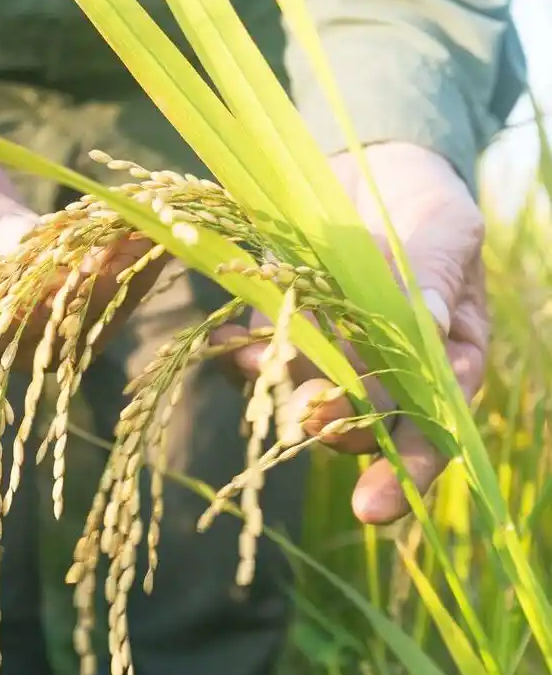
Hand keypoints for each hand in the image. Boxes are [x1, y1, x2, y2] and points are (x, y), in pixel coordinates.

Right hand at [0, 118, 167, 365]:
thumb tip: (27, 246)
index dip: (25, 310)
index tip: (75, 268)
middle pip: (29, 337)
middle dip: (87, 290)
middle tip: (137, 244)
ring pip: (66, 327)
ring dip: (115, 282)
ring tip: (158, 233)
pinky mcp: (33, 309)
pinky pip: (78, 301)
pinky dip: (114, 268)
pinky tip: (150, 233)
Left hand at [214, 142, 487, 524]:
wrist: (368, 167)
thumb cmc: (425, 204)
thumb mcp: (443, 230)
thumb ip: (434, 275)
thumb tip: (424, 318)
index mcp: (444, 360)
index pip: (434, 428)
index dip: (407, 470)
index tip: (372, 507)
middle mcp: (386, 372)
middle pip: (364, 425)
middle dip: (337, 429)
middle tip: (312, 418)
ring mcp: (330, 356)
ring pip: (306, 398)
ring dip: (282, 395)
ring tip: (262, 374)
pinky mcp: (282, 332)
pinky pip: (260, 362)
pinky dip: (243, 359)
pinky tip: (230, 345)